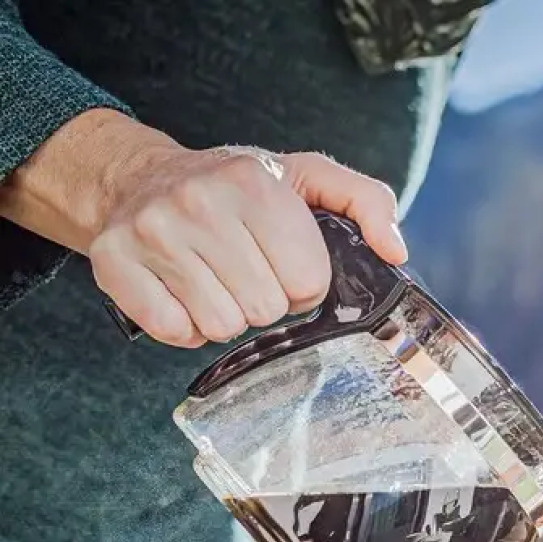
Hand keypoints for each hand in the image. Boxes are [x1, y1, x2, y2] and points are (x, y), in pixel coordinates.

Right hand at [0, 108, 407, 345]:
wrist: (137, 177)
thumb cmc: (235, 186)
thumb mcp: (307, 177)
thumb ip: (366, 203)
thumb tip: (395, 251)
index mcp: (254, 184)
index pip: (308, 282)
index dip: (304, 283)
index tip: (284, 262)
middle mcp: (199, 203)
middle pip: (266, 309)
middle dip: (266, 300)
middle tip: (247, 270)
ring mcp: (153, 234)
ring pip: (222, 326)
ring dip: (226, 314)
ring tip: (216, 278)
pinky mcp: (116, 265)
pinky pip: (174, 331)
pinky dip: (184, 324)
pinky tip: (184, 292)